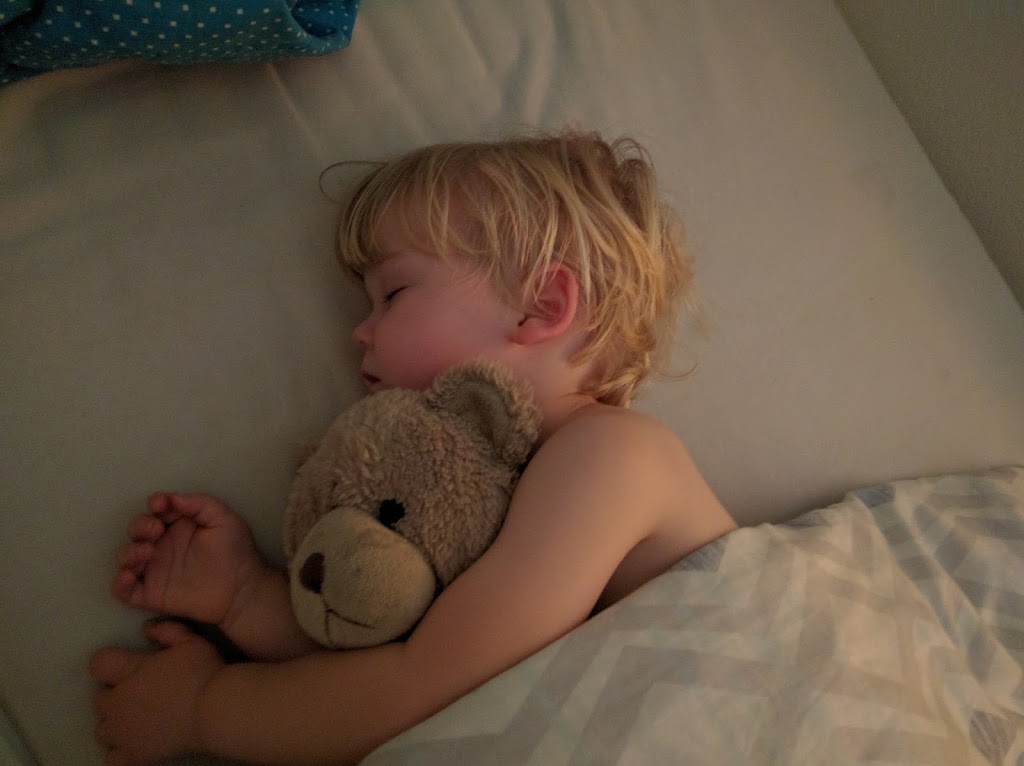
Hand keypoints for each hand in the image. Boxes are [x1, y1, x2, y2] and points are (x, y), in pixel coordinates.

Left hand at [90, 620, 222, 765]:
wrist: (216, 710)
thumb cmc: (204, 672)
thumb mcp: (190, 641)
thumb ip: (166, 631)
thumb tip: (146, 629)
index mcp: (129, 672)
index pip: (98, 664)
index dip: (109, 662)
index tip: (126, 663)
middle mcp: (119, 703)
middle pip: (99, 699)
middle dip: (113, 694)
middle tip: (139, 691)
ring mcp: (124, 733)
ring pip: (102, 730)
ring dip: (116, 723)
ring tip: (138, 719)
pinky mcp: (134, 755)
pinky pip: (112, 759)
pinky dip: (120, 752)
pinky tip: (136, 743)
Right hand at [113, 492, 266, 629]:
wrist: (242, 589)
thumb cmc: (235, 551)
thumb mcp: (223, 519)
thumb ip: (200, 504)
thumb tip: (172, 497)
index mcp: (178, 525)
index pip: (157, 510)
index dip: (155, 503)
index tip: (159, 504)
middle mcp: (162, 545)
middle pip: (137, 530)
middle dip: (140, 526)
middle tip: (156, 530)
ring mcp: (155, 569)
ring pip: (126, 557)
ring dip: (129, 552)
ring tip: (147, 552)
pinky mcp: (151, 594)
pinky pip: (124, 591)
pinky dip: (119, 583)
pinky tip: (129, 576)